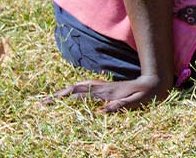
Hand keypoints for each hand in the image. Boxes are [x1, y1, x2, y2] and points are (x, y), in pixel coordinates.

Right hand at [43, 75, 169, 112]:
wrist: (154, 83)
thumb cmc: (146, 95)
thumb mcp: (136, 102)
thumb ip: (120, 106)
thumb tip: (101, 112)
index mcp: (106, 93)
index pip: (80, 96)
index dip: (65, 100)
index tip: (50, 104)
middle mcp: (102, 88)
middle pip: (75, 89)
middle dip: (58, 96)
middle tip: (42, 103)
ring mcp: (103, 87)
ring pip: (79, 87)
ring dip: (64, 92)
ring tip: (50, 99)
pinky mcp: (105, 88)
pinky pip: (86, 88)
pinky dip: (74, 90)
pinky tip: (68, 94)